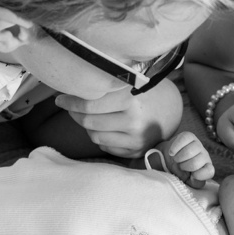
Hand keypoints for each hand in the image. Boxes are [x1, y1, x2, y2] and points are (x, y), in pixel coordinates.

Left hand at [56, 79, 182, 157]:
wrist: (173, 110)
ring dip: (87, 127)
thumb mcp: (130, 83)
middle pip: (89, 122)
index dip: (69, 102)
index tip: (60, 99)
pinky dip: (100, 137)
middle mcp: (133, 121)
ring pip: (95, 136)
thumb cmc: (146, 91)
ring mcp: (135, 139)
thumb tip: (72, 88)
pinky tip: (104, 127)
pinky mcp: (136, 151)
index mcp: (131, 99)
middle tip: (69, 107)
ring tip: (88, 116)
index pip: (89, 105)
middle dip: (74, 114)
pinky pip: (106, 147)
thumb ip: (107, 86)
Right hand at [161, 131, 214, 188]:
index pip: (209, 171)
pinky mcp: (190, 136)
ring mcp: (198, 145)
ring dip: (179, 157)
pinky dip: (175, 147)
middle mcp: (204, 156)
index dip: (199, 175)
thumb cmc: (180, 172)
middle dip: (184, 166)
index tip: (191, 176)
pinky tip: (172, 152)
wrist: (170, 160)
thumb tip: (194, 177)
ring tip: (176, 159)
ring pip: (190, 150)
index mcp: (206, 168)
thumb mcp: (187, 181)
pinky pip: (184, 139)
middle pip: (196, 162)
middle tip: (180, 166)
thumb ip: (194, 182)